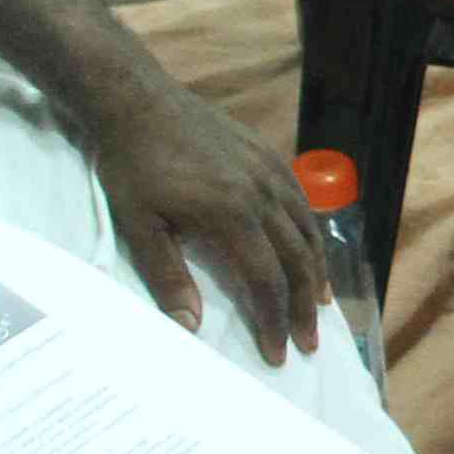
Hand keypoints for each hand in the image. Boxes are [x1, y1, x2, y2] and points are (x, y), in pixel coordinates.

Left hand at [74, 68, 330, 355]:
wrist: (136, 100)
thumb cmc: (132, 164)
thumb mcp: (138, 224)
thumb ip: (166, 275)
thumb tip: (191, 326)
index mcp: (231, 213)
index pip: (266, 280)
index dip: (274, 320)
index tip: (278, 353)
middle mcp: (261, 193)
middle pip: (298, 260)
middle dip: (305, 306)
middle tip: (309, 341)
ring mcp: (269, 171)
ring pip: (307, 230)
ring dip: (317, 272)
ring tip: (321, 303)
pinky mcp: (266, 154)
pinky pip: (301, 200)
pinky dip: (311, 232)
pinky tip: (308, 248)